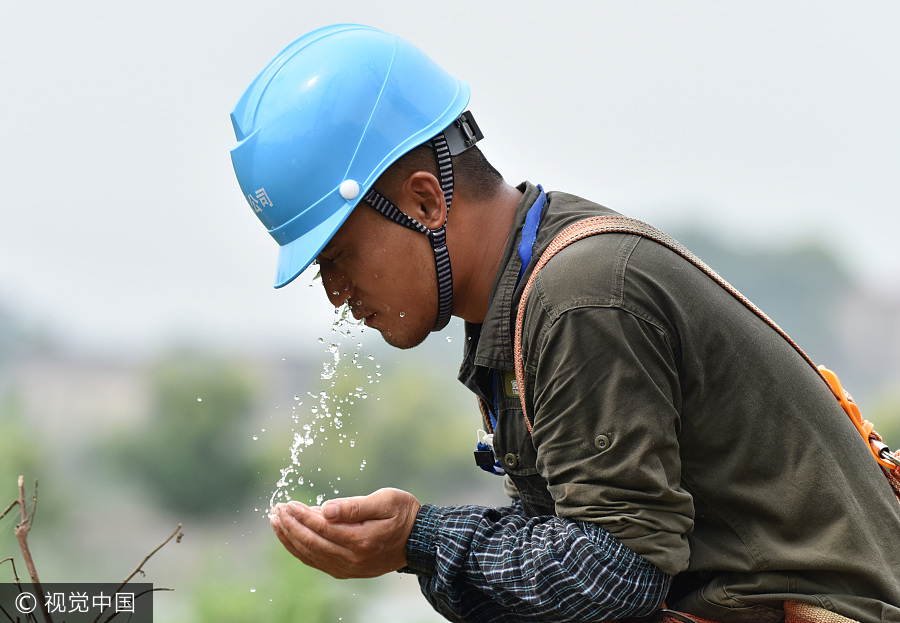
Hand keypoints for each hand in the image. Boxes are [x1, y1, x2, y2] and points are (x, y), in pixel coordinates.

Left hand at [269, 487, 421, 578]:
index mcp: (362, 540)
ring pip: (312, 556)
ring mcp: (350, 568)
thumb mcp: (385, 500)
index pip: (322, 528)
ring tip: (276, 523)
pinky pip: (318, 562)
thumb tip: (325, 509)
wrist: (420, 540)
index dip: (301, 516)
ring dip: (291, 539)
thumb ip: (354, 506)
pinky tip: (291, 539)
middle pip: (312, 544)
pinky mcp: (348, 570)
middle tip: (276, 511)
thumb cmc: (404, 513)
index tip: (287, 503)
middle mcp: (353, 559)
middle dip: (290, 527)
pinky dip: (301, 551)